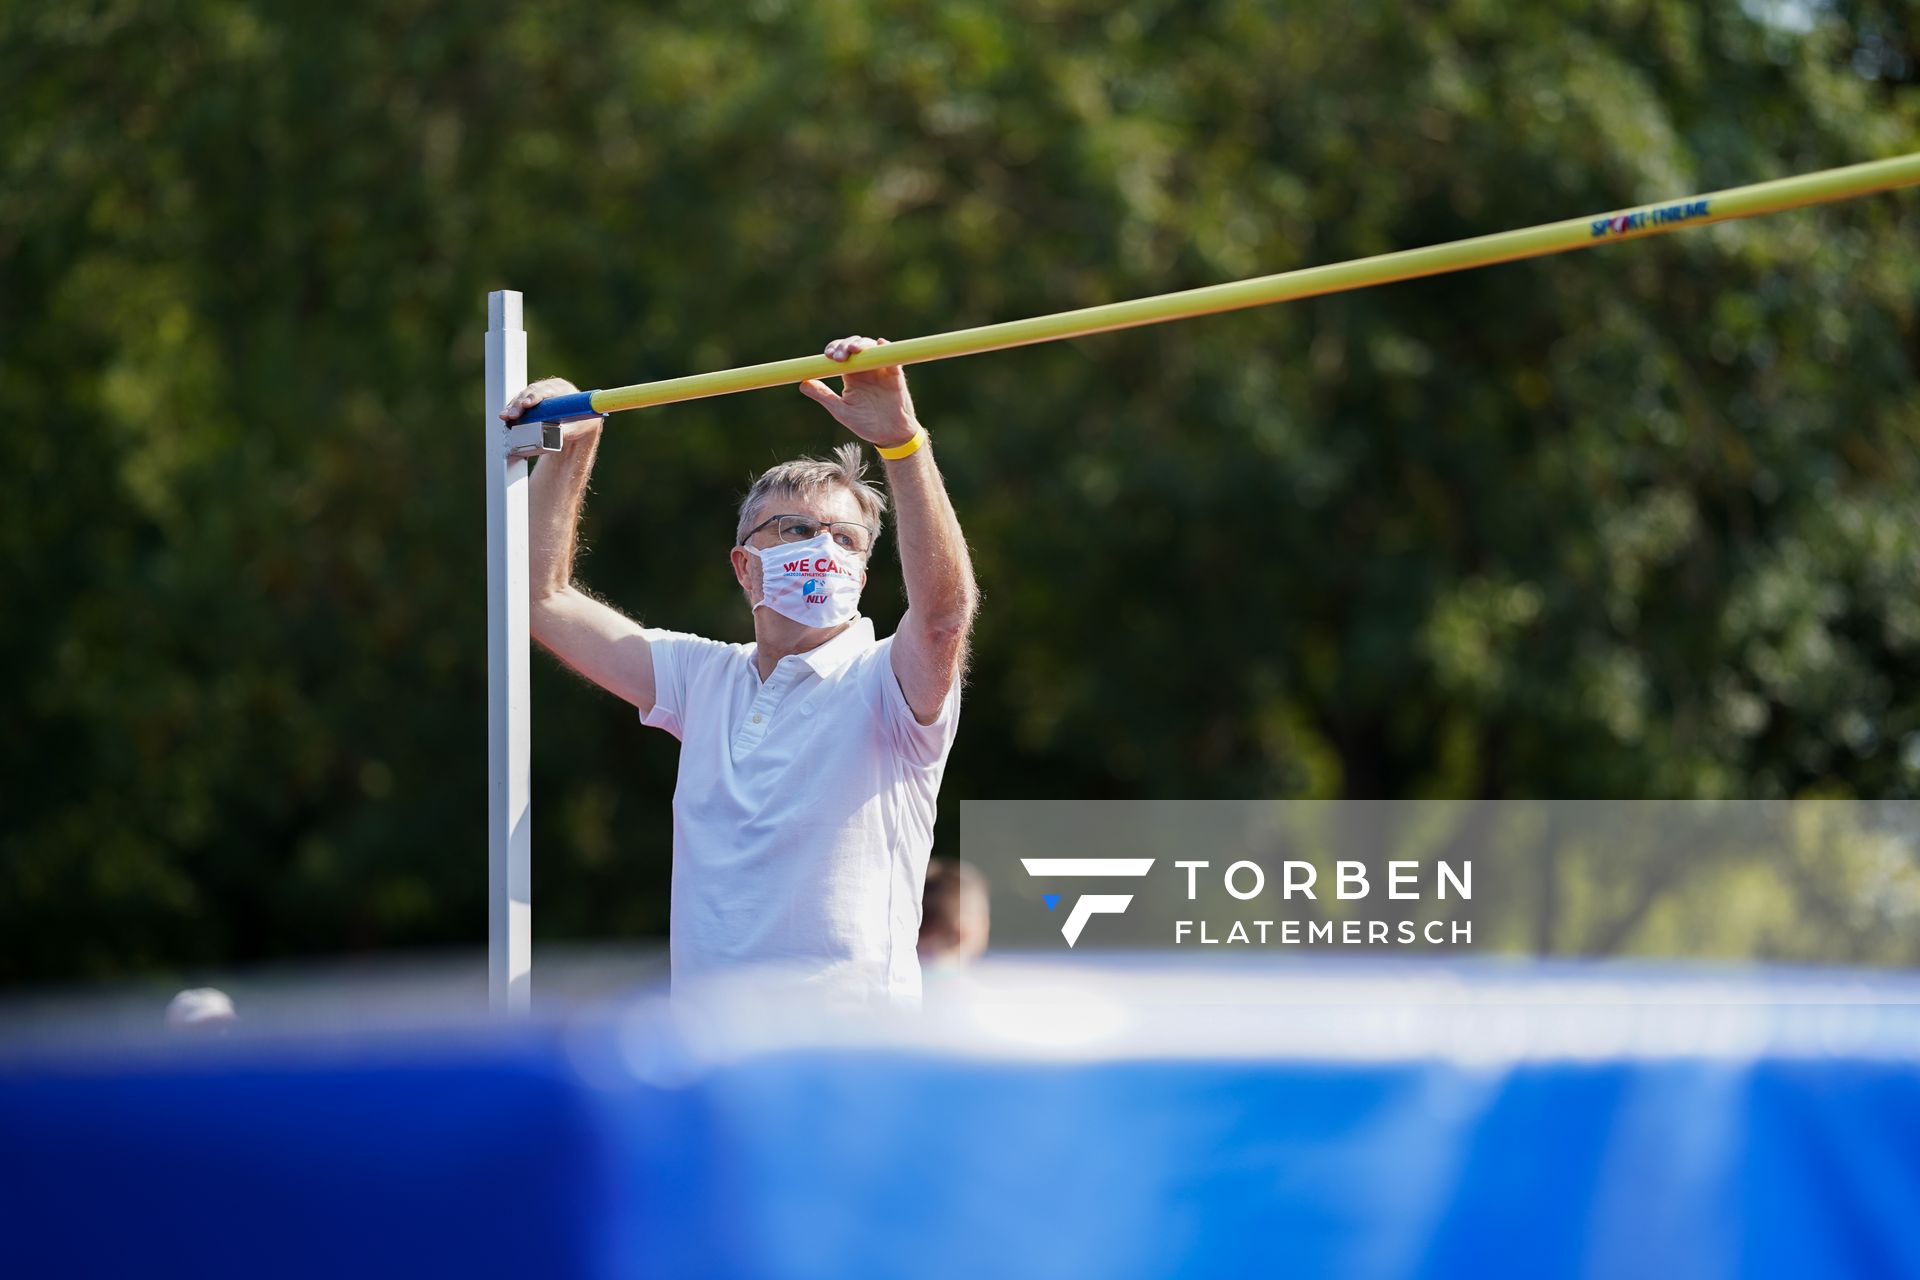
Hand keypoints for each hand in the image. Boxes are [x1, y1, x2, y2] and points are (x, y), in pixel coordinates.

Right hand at [500, 376, 603, 448]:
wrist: (580, 423)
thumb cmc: (582, 424)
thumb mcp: (577, 428)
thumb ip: (567, 431)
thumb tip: (556, 435)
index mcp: (564, 389)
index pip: (547, 390)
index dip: (535, 396)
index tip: (527, 404)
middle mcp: (551, 387)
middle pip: (532, 391)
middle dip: (520, 404)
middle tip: (512, 415)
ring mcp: (541, 392)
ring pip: (524, 396)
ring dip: (513, 407)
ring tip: (505, 417)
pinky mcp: (533, 399)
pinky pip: (521, 402)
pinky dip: (513, 409)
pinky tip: (506, 416)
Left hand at [799, 336, 919, 448]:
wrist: (889, 436)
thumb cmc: (865, 424)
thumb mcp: (841, 411)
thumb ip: (824, 396)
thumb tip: (803, 383)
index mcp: (850, 375)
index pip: (840, 354)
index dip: (834, 349)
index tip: (828, 356)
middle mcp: (865, 369)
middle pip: (855, 346)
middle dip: (846, 345)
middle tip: (840, 356)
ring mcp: (880, 370)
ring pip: (872, 347)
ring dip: (862, 344)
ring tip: (854, 350)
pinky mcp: (895, 374)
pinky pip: (892, 357)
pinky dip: (886, 348)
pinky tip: (880, 344)